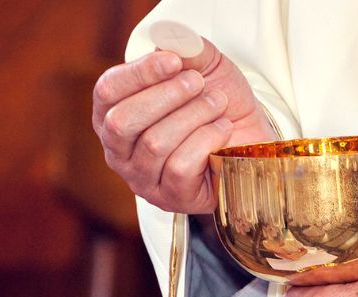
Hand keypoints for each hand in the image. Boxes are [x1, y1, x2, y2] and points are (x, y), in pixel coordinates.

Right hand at [93, 39, 276, 213]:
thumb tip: (167, 38)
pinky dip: (205, 141)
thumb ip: (184, 48)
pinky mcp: (169, 197)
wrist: (250, 137)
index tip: (174, 61)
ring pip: (154, 144)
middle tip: (198, 83)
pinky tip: (221, 130)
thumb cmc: (216, 102)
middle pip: (122, 122)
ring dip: (193, 116)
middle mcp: (118, 150)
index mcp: (112, 114)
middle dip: (165, 97)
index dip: (139, 73)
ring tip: (217, 103)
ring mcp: (141, 179)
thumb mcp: (203, 66)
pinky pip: (179, 167)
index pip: (107, 92)